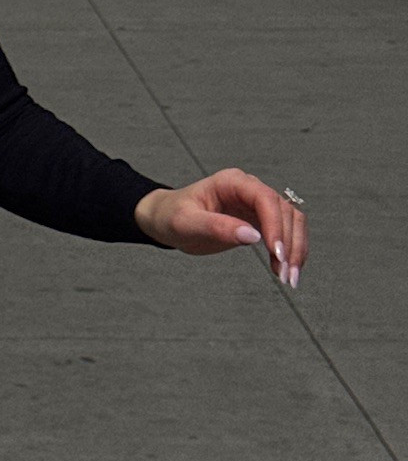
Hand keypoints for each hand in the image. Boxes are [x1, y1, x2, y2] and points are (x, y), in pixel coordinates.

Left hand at [134, 167, 308, 286]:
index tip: (277, 254)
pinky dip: (290, 250)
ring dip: (295, 248)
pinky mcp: (259, 219)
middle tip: (287, 275)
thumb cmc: (172, 217)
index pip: (265, 199)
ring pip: (291, 221)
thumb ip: (217, 227)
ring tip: (288, 277)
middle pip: (285, 211)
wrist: (166, 220)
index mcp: (231, 182)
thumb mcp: (186, 223)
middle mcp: (248, 189)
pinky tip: (283, 270)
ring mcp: (256, 203)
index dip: (276, 225)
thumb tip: (253, 236)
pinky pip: (285, 231)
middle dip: (290, 243)